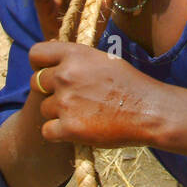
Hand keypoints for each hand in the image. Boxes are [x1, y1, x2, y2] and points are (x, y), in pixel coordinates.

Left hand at [28, 41, 164, 148]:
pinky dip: (59, 133)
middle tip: (71, 98)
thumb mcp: (104, 60)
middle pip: (36, 83)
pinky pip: (47, 131)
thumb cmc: (131, 84)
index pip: (36, 53)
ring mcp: (66, 102)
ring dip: (58, 113)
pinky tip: (77, 129)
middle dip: (49, 91)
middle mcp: (66, 75)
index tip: (48, 72)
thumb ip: (78, 60)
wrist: (150, 111)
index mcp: (75, 54)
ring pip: (43, 109)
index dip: (40, 65)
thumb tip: (55, 62)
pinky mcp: (69, 127)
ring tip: (84, 114)